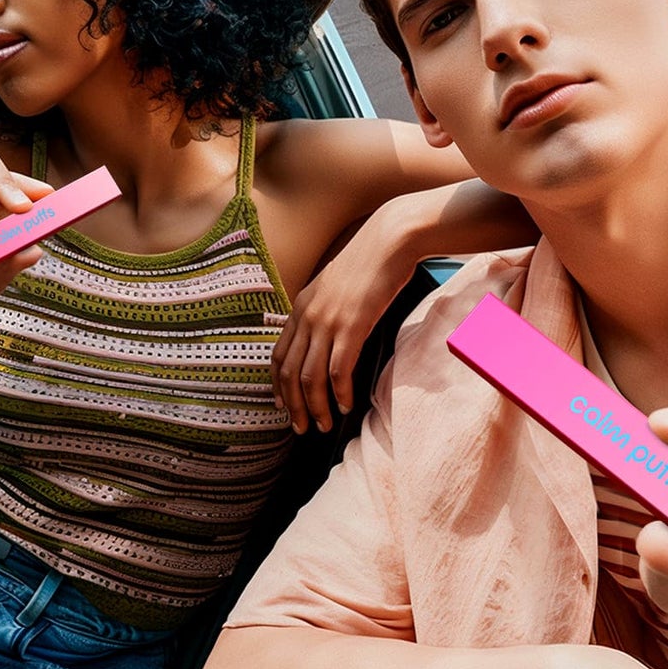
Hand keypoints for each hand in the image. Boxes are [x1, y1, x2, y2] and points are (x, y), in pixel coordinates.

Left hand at [271, 210, 413, 432]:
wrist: (390, 240)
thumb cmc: (370, 263)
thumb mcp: (336, 286)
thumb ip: (325, 309)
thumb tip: (328, 335)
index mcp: (301, 307)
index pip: (277, 355)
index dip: (277, 385)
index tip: (282, 406)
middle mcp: (308, 316)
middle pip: (288, 372)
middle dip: (292, 406)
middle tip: (300, 428)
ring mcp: (328, 321)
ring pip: (310, 377)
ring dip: (315, 406)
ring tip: (323, 425)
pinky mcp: (352, 326)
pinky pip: (338, 370)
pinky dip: (339, 393)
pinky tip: (345, 406)